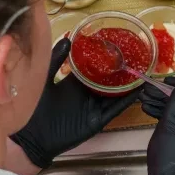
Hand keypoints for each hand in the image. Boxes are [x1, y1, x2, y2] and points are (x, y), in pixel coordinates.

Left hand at [10, 38, 139, 168]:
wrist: (31, 136)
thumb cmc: (33, 107)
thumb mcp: (44, 78)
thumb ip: (55, 60)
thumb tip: (67, 38)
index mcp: (74, 83)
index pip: (93, 67)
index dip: (103, 56)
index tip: (114, 42)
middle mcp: (86, 94)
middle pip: (107, 79)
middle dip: (119, 68)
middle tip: (134, 52)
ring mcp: (93, 108)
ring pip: (115, 93)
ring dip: (128, 83)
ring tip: (142, 69)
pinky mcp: (97, 121)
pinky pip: (114, 109)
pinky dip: (126, 100)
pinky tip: (137, 90)